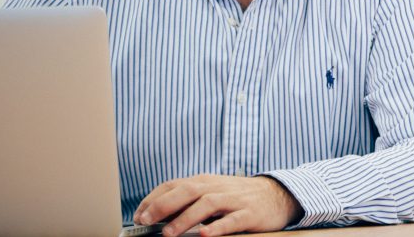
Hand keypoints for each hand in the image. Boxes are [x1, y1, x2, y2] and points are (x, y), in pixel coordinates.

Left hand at [133, 173, 302, 236]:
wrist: (276, 195)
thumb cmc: (236, 197)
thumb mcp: (211, 192)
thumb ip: (188, 200)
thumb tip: (155, 213)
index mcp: (205, 182)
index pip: (174, 185)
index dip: (153, 199)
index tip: (138, 215)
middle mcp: (217, 187)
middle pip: (188, 191)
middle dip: (164, 205)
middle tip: (146, 221)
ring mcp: (234, 200)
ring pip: (207, 204)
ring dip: (185, 218)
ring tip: (168, 233)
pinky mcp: (249, 214)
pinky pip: (231, 220)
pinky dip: (217, 227)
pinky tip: (204, 235)